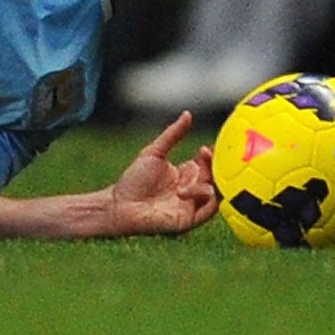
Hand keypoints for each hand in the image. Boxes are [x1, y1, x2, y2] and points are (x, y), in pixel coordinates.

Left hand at [105, 111, 217, 235]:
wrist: (121, 204)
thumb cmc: (134, 179)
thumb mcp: (154, 153)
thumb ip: (173, 135)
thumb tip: (188, 114)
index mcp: (186, 172)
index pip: (207, 162)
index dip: (211, 154)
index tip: (208, 146)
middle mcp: (192, 188)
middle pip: (214, 176)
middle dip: (214, 166)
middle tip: (206, 155)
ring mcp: (192, 204)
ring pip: (213, 192)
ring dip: (206, 182)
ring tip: (192, 174)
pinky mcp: (190, 219)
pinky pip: (208, 212)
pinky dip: (209, 201)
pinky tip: (203, 190)